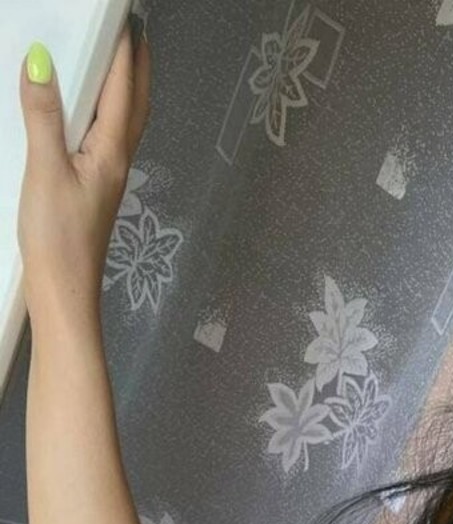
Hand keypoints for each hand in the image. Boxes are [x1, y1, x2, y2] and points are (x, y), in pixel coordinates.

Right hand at [18, 23, 150, 321]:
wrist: (63, 294)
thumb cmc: (59, 241)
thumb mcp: (44, 171)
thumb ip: (42, 116)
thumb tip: (42, 63)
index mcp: (111, 154)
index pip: (123, 90)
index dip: (125, 52)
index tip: (127, 21)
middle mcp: (116, 164)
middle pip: (134, 106)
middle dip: (137, 68)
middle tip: (135, 35)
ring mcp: (106, 180)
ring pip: (122, 125)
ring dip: (124, 91)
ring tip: (118, 65)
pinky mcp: (92, 193)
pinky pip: (104, 142)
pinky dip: (103, 117)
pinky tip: (88, 118)